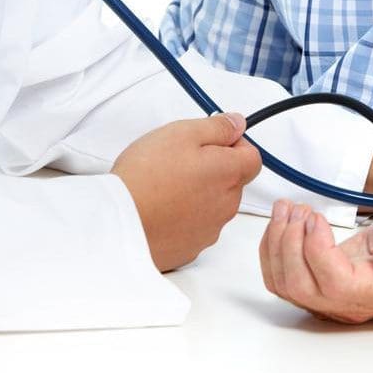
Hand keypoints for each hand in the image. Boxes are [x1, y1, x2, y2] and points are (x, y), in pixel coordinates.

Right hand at [113, 113, 261, 271]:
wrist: (119, 221)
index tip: (212, 141)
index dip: (233, 145)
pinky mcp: (190, 248)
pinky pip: (195, 227)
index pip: (253, 157)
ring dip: (198, 194)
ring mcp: (210, 230)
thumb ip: (217, 127)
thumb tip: (237, 124)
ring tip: (164, 186)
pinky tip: (160, 208)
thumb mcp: (182, 133)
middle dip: (213, 169)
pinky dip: (183, 217)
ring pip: (214, 205)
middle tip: (179, 161)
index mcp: (229, 174)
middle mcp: (227, 205)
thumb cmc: (146, 177)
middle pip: (232, 182)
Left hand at [259, 199, 372, 323]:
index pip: (335, 283)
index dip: (316, 250)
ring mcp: (333, 300)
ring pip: (285, 285)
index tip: (316, 218)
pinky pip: (282, 280)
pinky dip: (272, 251)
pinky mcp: (318, 288)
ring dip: (276, 244)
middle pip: (302, 288)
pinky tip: (282, 224)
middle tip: (298, 209)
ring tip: (288, 209)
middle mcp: (353, 303)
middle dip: (289, 243)